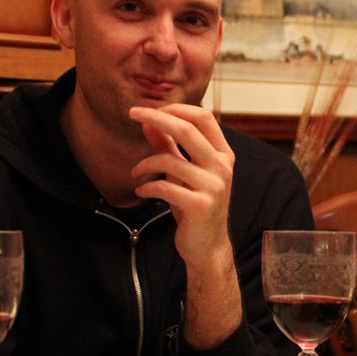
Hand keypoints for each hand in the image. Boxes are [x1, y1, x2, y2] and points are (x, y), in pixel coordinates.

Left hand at [129, 104, 241, 347]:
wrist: (207, 247)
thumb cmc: (194, 206)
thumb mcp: (183, 173)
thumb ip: (169, 147)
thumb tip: (149, 122)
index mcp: (223, 155)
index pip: (203, 117)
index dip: (176, 108)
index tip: (151, 109)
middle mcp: (222, 167)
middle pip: (188, 129)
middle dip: (157, 117)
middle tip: (133, 113)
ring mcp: (213, 187)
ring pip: (171, 160)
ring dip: (145, 163)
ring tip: (135, 172)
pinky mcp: (199, 206)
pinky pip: (164, 187)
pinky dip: (146, 186)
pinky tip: (141, 190)